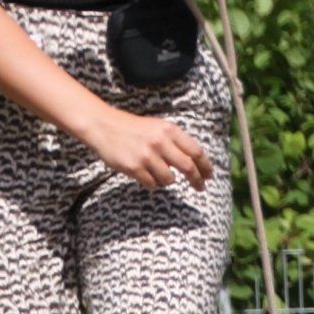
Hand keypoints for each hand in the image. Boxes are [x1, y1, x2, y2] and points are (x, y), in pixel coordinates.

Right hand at [84, 102, 213, 193]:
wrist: (104, 126)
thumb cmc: (134, 129)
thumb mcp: (157, 128)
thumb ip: (174, 142)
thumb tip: (195, 163)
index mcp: (168, 130)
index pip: (195, 151)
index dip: (205, 165)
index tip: (209, 175)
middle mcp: (160, 142)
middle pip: (188, 167)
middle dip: (197, 180)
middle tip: (200, 187)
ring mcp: (147, 155)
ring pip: (169, 179)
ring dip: (167, 180)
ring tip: (157, 173)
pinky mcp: (134, 167)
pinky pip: (152, 184)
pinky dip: (151, 182)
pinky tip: (144, 173)